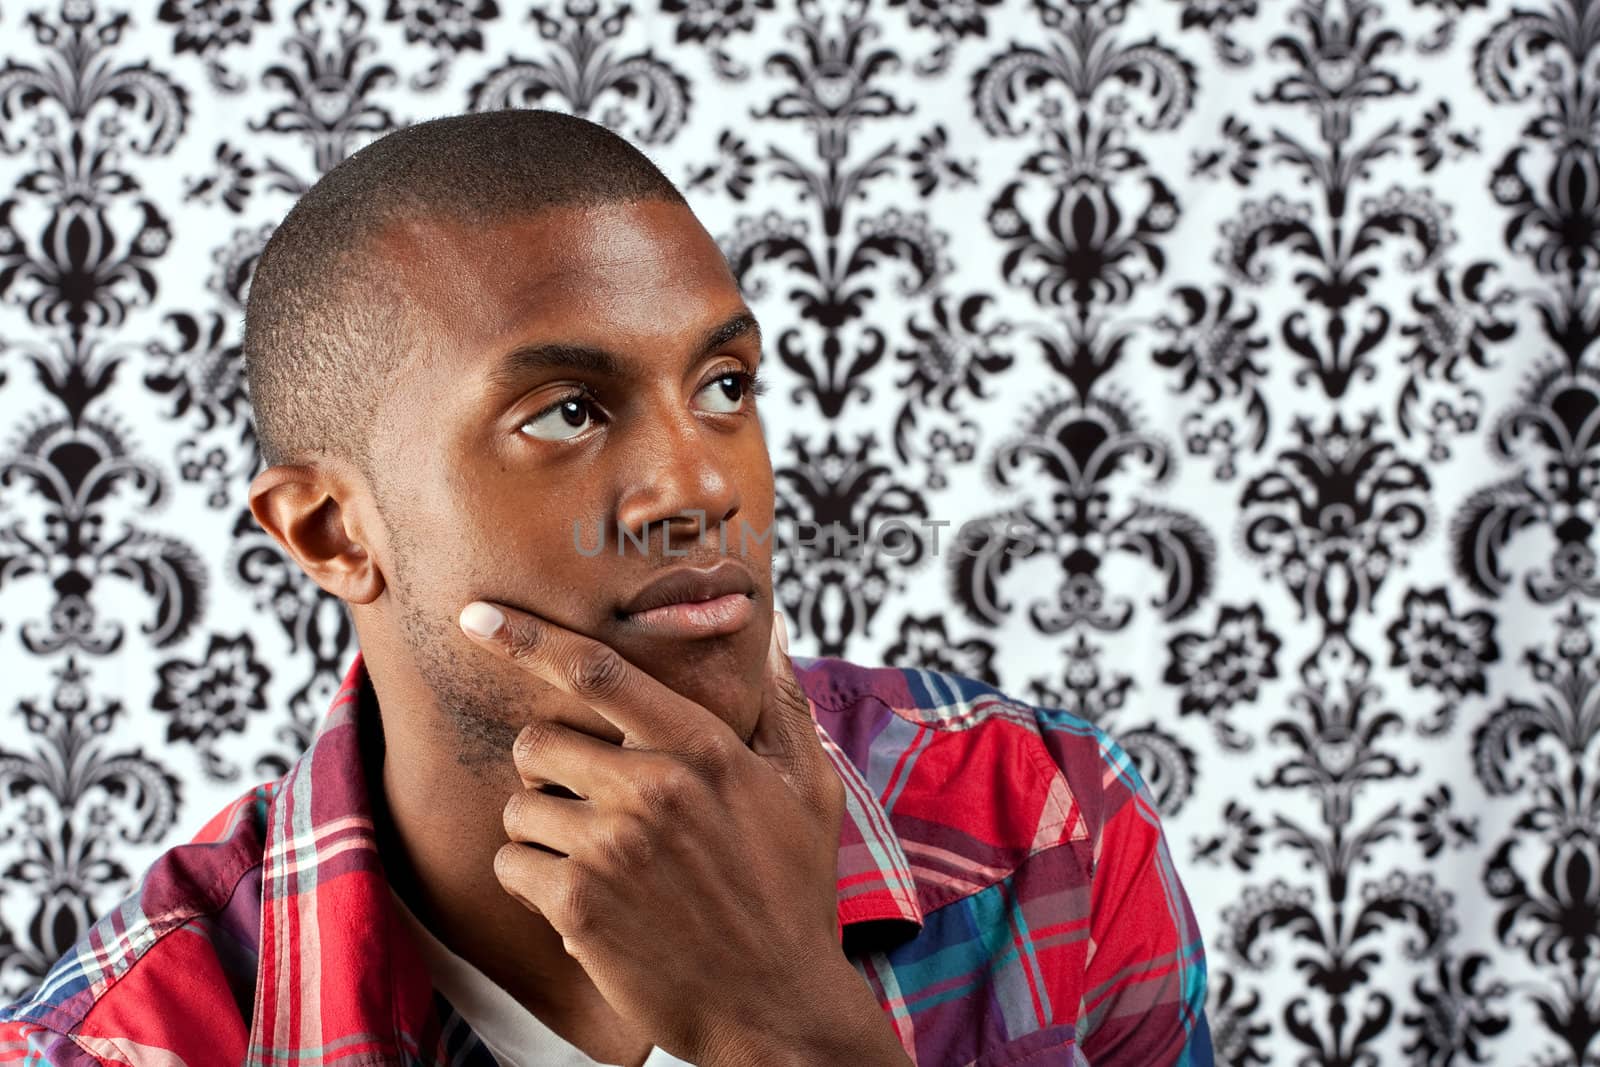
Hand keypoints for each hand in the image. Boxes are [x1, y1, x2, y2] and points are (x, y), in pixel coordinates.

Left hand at [457, 602, 910, 1066]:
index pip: (598, 671)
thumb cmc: (793, 893)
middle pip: (538, 742)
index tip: (477, 615)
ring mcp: (612, 845)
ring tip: (600, 864)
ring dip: (545, 833)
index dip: (528, 637)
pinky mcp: (580, 904)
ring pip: (520, 808)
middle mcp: (653, 786)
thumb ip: (782, 707)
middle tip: (592, 807)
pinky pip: (512, 866)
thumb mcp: (810, 790)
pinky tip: (585, 903)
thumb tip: (772, 634)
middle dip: (551, 771)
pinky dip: (534, 884)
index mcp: (704, 748)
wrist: (777, 1004)